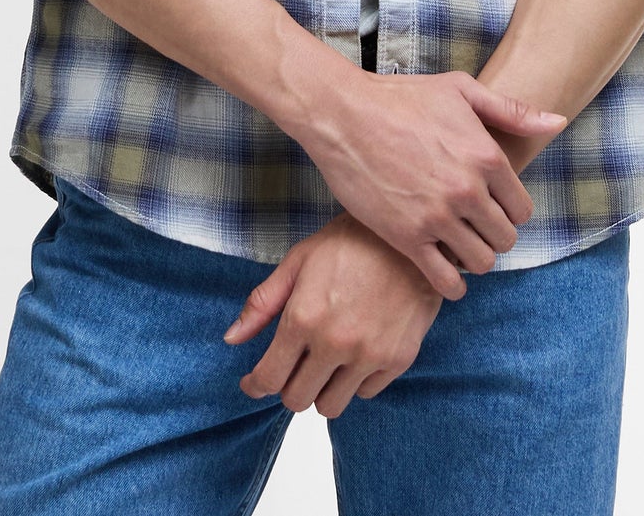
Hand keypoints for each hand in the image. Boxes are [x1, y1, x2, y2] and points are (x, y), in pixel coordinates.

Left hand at [222, 210, 446, 417]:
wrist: (412, 237)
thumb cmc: (352, 241)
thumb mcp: (300, 260)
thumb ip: (263, 302)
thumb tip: (232, 339)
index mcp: (303, 317)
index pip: (269, 378)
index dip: (256, 385)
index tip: (254, 383)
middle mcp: (334, 343)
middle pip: (297, 399)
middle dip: (290, 385)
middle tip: (295, 366)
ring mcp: (368, 355)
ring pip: (331, 406)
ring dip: (322, 390)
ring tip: (326, 363)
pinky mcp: (398, 360)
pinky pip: (366, 393)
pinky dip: (356, 381)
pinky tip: (357, 353)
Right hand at [291, 69, 563, 300]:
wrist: (343, 114)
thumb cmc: (401, 98)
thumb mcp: (460, 90)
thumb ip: (511, 110)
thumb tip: (556, 122)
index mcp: (486, 155)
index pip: (522, 208)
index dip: (509, 211)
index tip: (491, 208)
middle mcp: (468, 189)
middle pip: (505, 238)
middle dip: (493, 235)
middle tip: (474, 227)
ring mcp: (438, 216)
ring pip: (480, 262)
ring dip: (473, 258)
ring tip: (457, 245)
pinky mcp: (407, 237)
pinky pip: (446, 281)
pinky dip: (451, 285)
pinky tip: (443, 270)